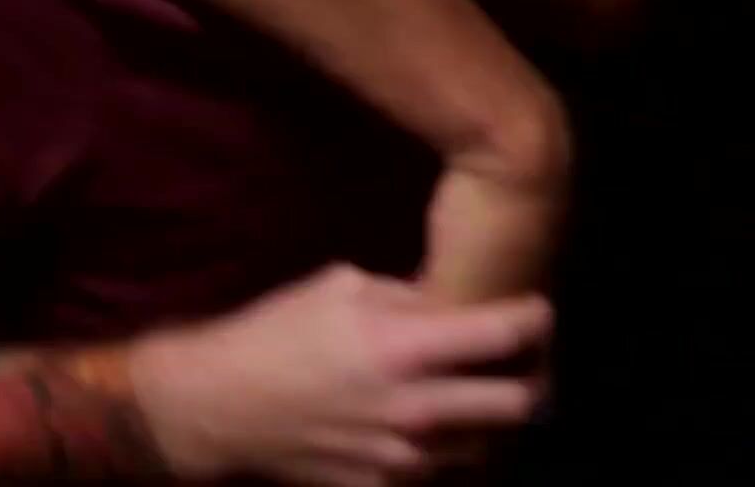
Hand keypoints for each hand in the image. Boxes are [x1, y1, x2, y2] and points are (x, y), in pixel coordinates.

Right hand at [129, 264, 549, 485]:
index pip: (505, 335)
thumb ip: (408, 297)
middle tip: (522, 361)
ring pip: (486, 443)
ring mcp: (400, 458)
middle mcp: (415, 409)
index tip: (537, 311)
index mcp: (406, 349)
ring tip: (474, 391)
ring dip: (490, 418)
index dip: (536, 318)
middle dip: (533, 378)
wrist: (217, 407)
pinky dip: (445, 448)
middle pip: (520, 403)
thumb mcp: (343, 286)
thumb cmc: (276, 333)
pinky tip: (429, 424)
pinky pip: (438, 471)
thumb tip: (448, 307)